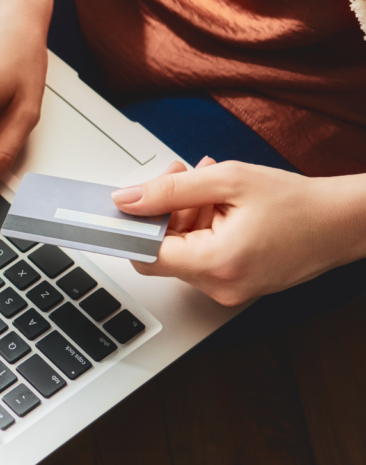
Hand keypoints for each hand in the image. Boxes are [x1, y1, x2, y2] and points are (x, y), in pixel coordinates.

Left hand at [112, 159, 365, 305]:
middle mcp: (218, 286)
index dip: (132, 226)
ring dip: (185, 214)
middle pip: (163, 250)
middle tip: (183, 176)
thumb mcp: (227, 180)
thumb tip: (127, 199)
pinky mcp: (235, 285)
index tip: (123, 206)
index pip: (146, 254)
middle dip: (165, 209)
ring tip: (210, 185)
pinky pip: (202, 256)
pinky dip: (203, 228)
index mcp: (215, 264)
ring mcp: (227, 290)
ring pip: (182, 250)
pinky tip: (221, 204)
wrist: (344, 223)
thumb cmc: (298, 202)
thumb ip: (170, 189)